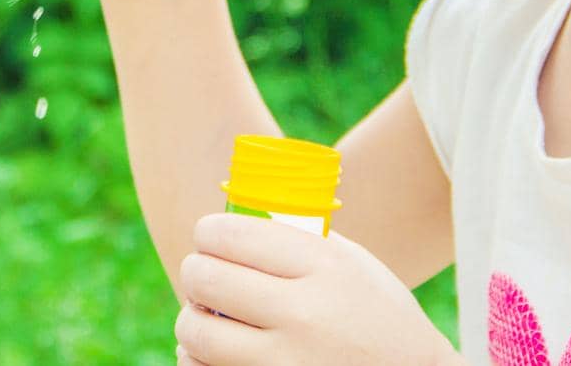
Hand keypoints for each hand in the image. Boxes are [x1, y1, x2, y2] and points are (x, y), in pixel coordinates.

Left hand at [174, 213, 457, 365]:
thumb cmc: (378, 316)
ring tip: (204, 315)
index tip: (207, 237)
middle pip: (205, 278)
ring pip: (196, 331)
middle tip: (201, 275)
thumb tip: (238, 219)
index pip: (233, 235)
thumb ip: (301, 240)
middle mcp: (304, 314)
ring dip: (191, 319)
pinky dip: (197, 360)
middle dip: (195, 272)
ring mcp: (287, 363)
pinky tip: (212, 352)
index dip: (208, 232)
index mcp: (324, 267)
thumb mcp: (353, 264)